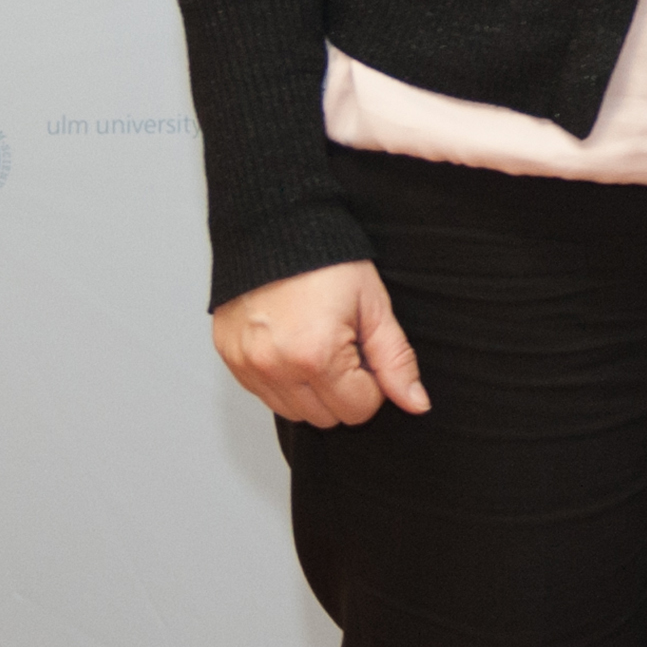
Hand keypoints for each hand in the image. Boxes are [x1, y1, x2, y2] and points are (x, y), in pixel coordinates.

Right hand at [212, 261, 429, 428]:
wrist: (275, 228)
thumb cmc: (329, 262)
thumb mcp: (375, 307)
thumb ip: (396, 361)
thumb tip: (417, 405)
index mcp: (315, 355)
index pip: (358, 410)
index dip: (373, 385)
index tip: (367, 355)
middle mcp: (274, 367)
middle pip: (325, 418)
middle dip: (344, 391)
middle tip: (346, 348)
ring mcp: (247, 365)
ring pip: (293, 413)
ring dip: (313, 391)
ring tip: (319, 346)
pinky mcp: (229, 359)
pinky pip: (264, 395)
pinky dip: (284, 382)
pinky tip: (294, 347)